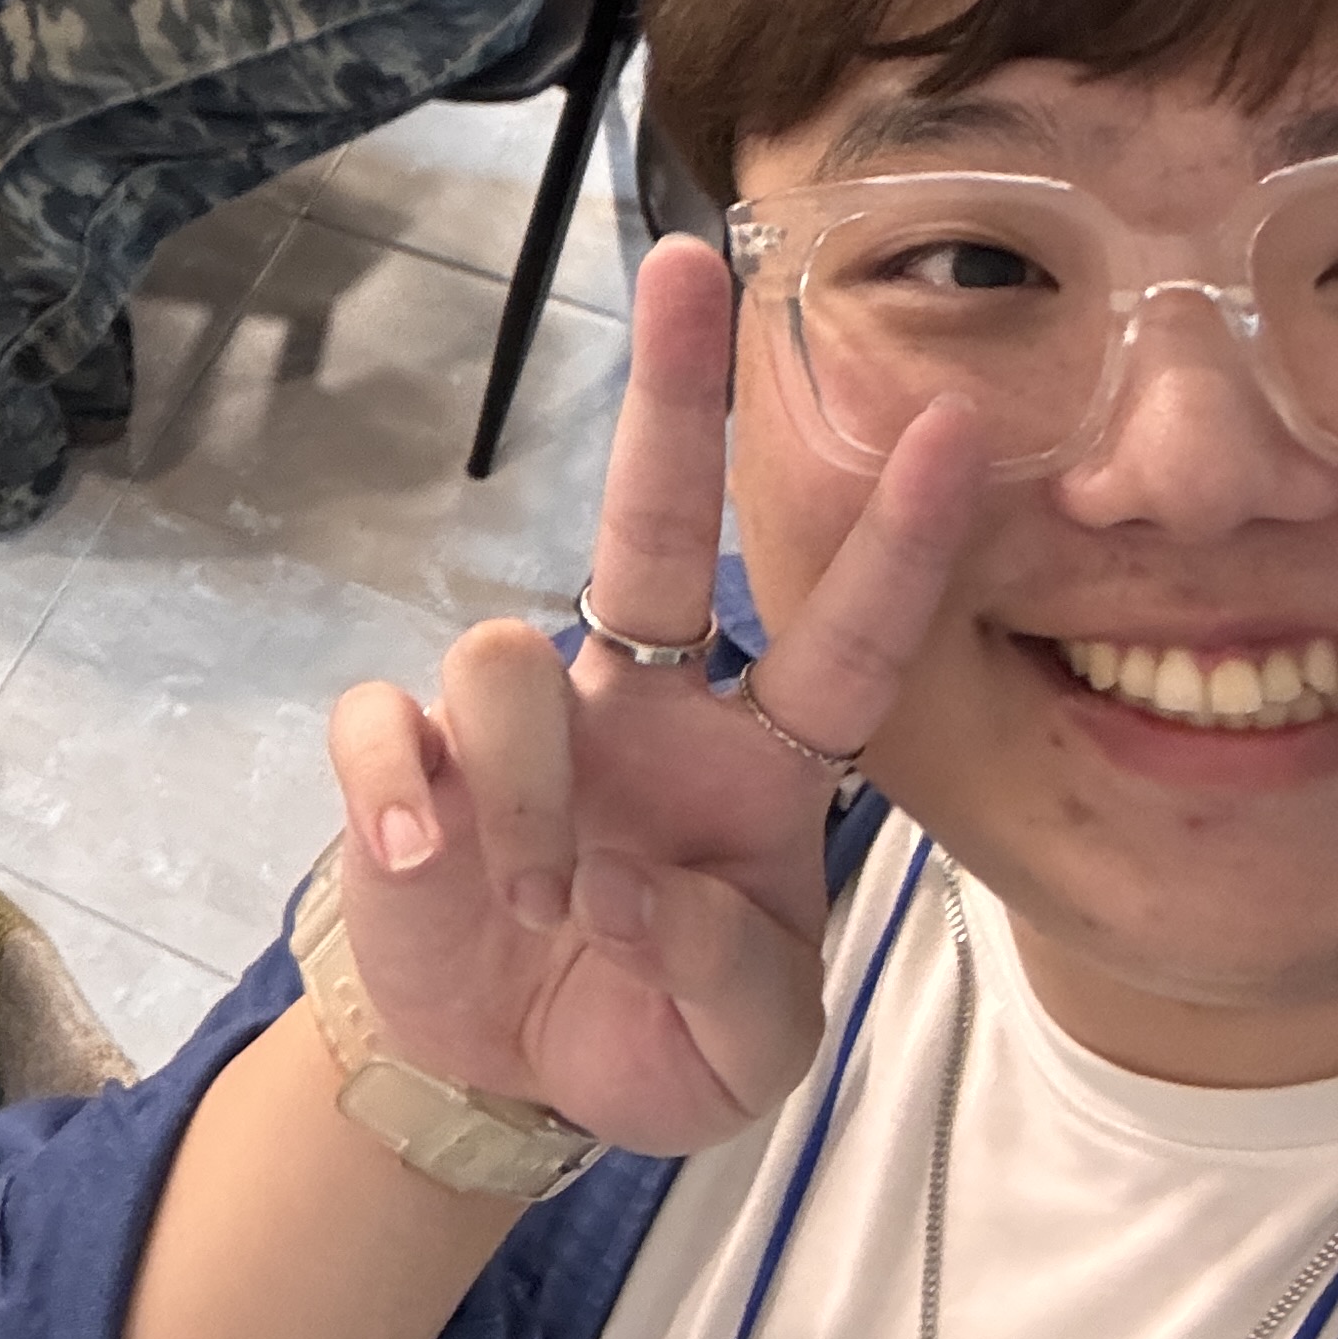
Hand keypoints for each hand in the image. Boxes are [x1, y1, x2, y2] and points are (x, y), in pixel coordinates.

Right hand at [320, 241, 985, 1156]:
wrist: (501, 1075)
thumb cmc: (650, 1029)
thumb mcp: (744, 1051)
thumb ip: (724, 975)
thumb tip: (624, 880)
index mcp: (756, 768)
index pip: (841, 647)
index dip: (895, 548)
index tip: (951, 426)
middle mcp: (641, 710)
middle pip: (651, 527)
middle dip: (673, 394)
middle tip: (692, 263)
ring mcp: (516, 726)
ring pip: (504, 659)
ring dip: (526, 793)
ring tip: (541, 904)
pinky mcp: (406, 757)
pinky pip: (386, 718)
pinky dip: (399, 786)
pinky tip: (420, 856)